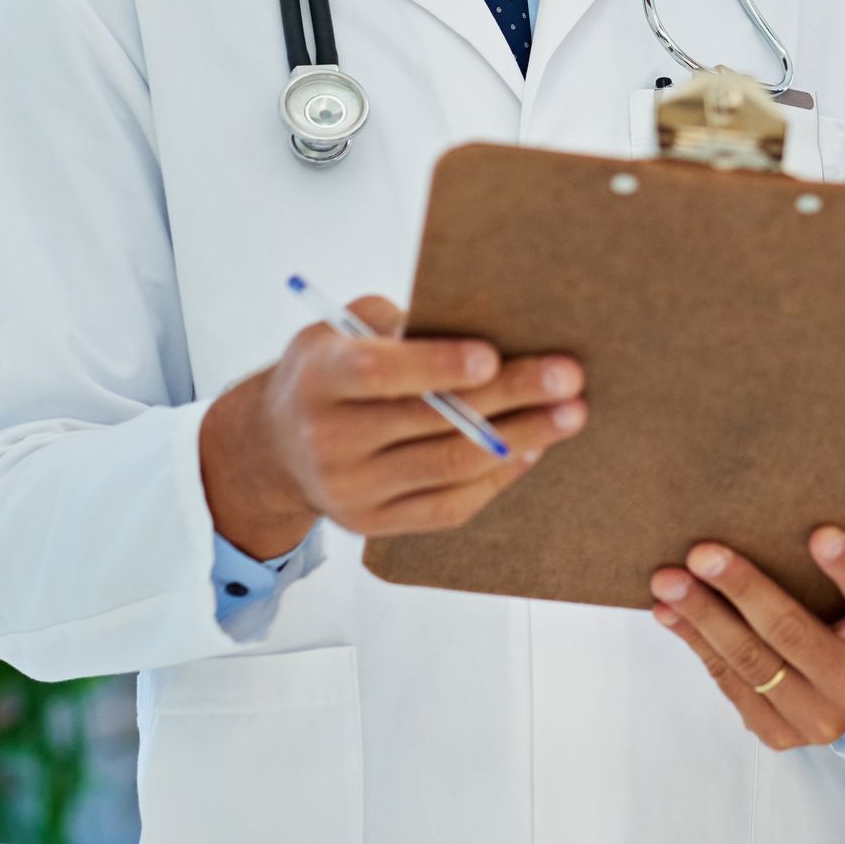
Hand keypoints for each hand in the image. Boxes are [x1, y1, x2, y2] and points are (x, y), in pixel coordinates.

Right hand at [201, 295, 588, 558]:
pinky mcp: (372, 524)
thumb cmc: (328, 368)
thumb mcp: (341, 328)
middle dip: (510, 396)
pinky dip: (497, 477)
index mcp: (318, 378)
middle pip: (431, 421)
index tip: (492, 355)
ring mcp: (350, 490)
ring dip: (520, 438)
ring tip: (571, 413)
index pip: (379, 374)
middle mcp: (329, 439)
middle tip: (569, 376)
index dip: (436, 365)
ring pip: (449, 467)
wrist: (273, 446)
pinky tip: (534, 448)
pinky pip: (447, 506)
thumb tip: (478, 319)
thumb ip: (397, 323)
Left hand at [649, 528, 844, 751]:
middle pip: (792, 632)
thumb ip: (832, 569)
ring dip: (701, 617)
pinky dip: (697, 643)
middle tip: (701, 553)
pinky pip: (730, 683)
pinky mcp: (780, 735)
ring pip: (750, 662)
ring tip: (668, 582)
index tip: (820, 533)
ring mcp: (817, 719)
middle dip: (741, 588)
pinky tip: (670, 613)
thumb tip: (761, 522)